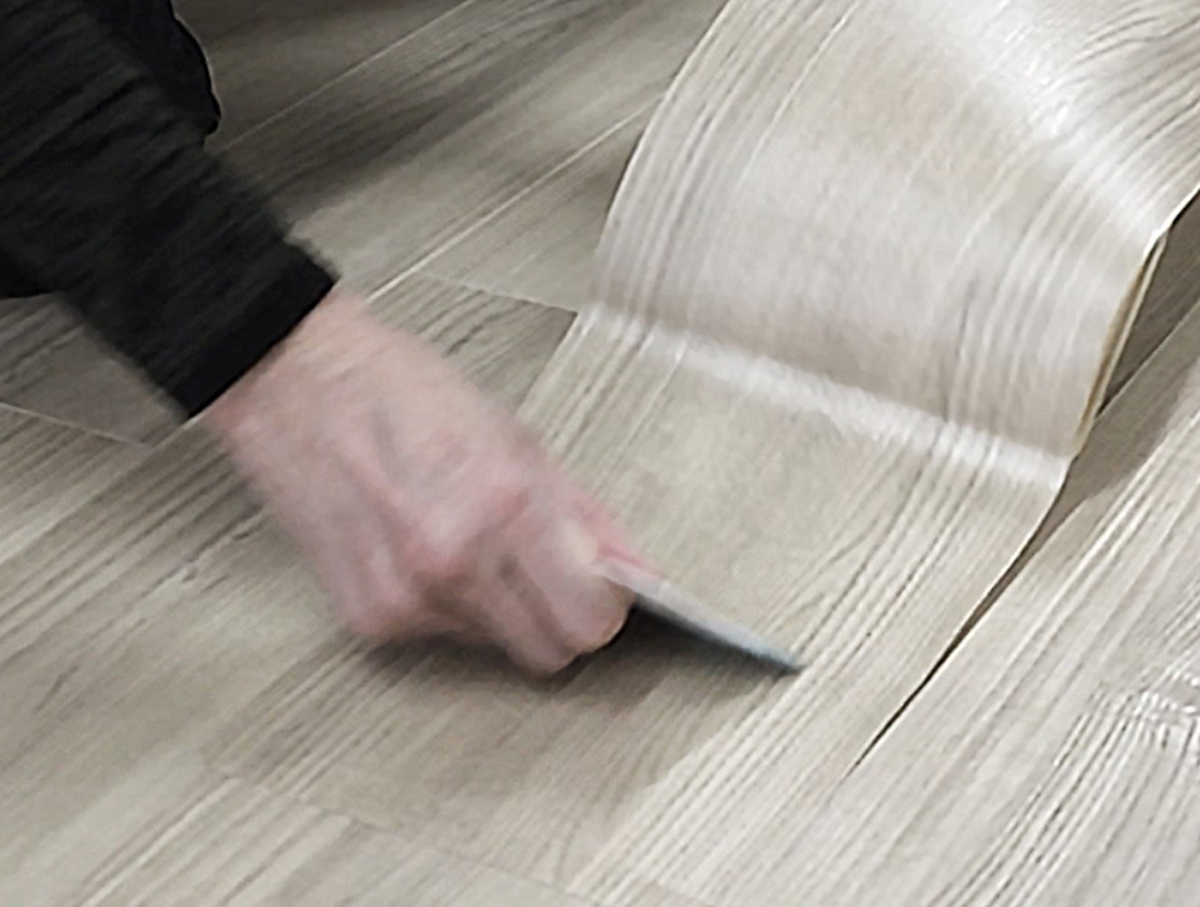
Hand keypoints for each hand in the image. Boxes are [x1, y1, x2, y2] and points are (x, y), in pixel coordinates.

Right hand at [204, 289, 642, 673]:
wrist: (295, 380)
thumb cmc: (400, 390)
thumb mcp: (515, 435)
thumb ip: (584, 515)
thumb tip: (634, 571)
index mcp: (504, 503)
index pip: (590, 622)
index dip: (602, 607)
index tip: (597, 589)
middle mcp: (453, 561)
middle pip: (548, 653)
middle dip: (557, 618)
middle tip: (542, 570)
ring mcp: (405, 596)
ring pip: (494, 647)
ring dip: (498, 608)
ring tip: (468, 538)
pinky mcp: (366, 617)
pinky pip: (439, 637)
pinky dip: (446, 606)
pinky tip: (423, 548)